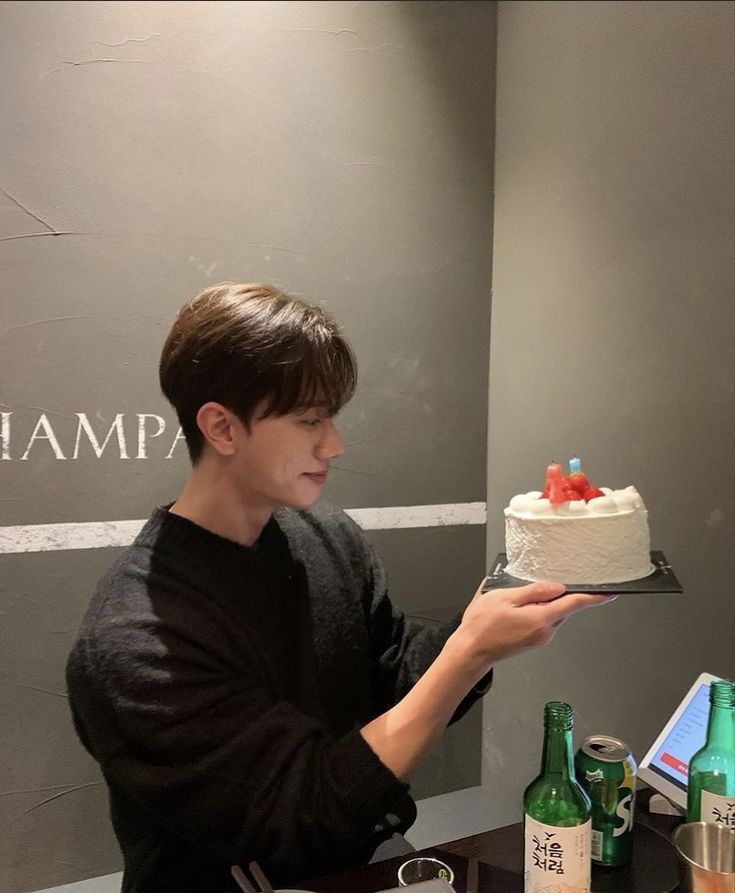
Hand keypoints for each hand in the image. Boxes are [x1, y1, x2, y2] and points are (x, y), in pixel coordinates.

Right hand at [455, 579, 614, 671]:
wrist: (471, 651)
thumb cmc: (483, 625)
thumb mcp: (505, 598)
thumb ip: (534, 591)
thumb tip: (557, 587)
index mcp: (541, 618)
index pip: (574, 604)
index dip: (594, 598)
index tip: (610, 593)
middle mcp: (545, 631)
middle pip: (563, 608)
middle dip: (558, 595)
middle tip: (539, 584)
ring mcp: (540, 638)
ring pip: (552, 614)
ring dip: (544, 603)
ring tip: (517, 598)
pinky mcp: (534, 641)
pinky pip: (543, 621)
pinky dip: (538, 611)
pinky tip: (517, 608)